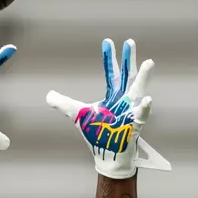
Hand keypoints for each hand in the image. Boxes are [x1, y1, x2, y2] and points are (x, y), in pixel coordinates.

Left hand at [47, 38, 170, 178]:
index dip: (109, 58)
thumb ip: (64, 104)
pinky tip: (147, 99)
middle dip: (128, 59)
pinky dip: (145, 107)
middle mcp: (124, 100)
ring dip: (143, 77)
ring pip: (138, 91)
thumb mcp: (77, 115)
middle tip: (129, 41)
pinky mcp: (134, 125)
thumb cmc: (97, 134)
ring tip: (149, 62)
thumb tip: (48, 95)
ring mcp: (130, 111)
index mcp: (112, 95)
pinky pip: (142, 115)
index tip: (107, 41)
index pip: (112, 73)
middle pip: (127, 75)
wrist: (106, 155)